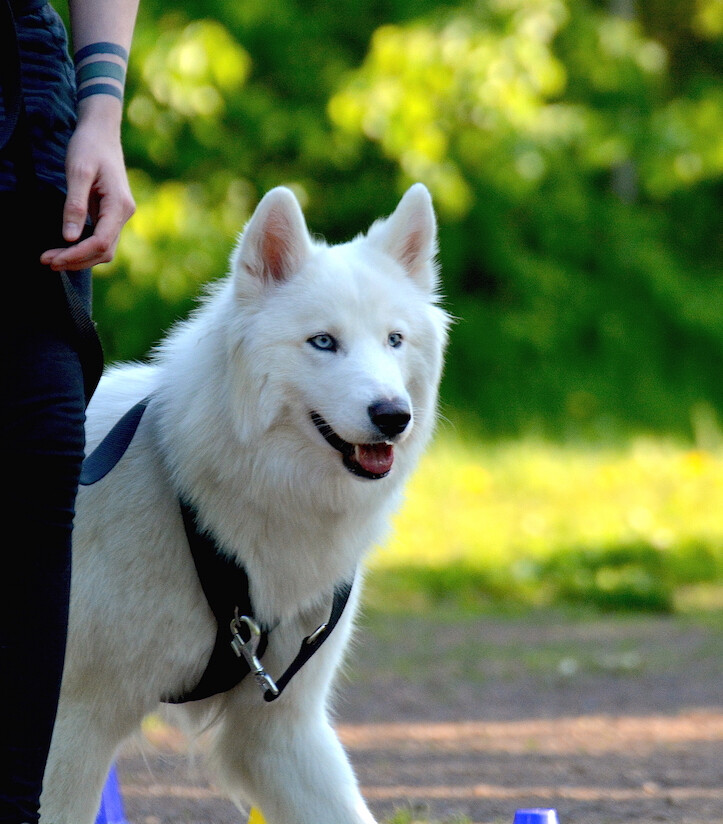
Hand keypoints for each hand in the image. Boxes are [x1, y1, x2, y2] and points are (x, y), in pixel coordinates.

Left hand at [40, 95, 134, 270]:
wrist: (101, 132)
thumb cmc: (89, 147)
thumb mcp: (78, 172)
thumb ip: (74, 206)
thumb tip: (68, 237)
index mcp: (119, 205)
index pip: (101, 242)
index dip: (77, 254)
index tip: (53, 258)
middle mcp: (124, 215)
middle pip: (103, 251)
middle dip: (76, 260)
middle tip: (47, 261)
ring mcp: (119, 216)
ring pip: (103, 249)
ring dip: (79, 258)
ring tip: (52, 258)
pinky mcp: (111, 215)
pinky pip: (100, 239)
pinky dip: (83, 248)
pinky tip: (64, 248)